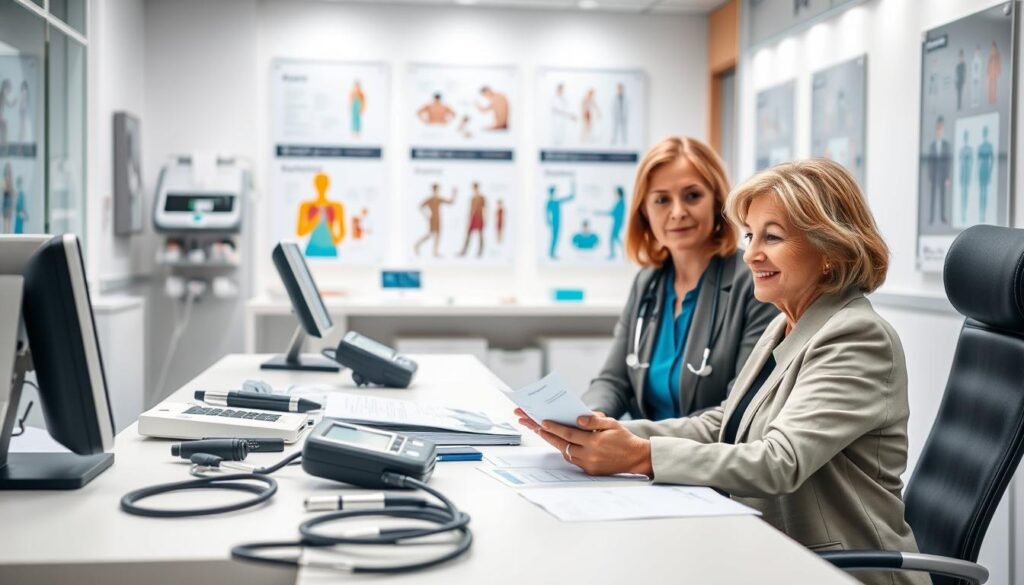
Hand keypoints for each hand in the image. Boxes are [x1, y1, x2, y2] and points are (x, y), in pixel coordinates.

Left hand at [514, 409, 651, 476]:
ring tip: (541, 432)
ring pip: (565, 452)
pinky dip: (565, 450)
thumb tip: (579, 419)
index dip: (554, 428)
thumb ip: (595, 420)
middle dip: (545, 434)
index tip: (542, 422)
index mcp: (595, 442)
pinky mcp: (589, 471)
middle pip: (562, 444)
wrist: (636, 459)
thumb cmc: (624, 439)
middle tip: (532, 425)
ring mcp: (588, 464)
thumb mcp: (612, 424)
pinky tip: (558, 442)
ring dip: (553, 442)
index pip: (569, 433)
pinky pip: (572, 460)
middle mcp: (589, 455)